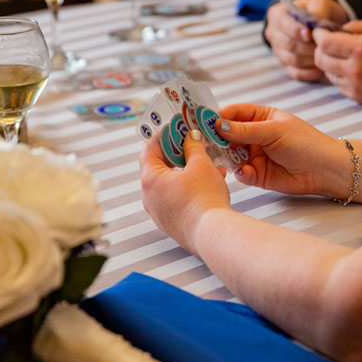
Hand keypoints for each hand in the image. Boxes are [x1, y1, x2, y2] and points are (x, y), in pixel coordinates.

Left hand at [139, 129, 229, 253]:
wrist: (213, 233)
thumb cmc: (204, 199)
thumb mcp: (201, 165)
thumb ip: (194, 147)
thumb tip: (190, 138)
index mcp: (150, 180)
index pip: (148, 150)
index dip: (162, 136)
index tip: (174, 128)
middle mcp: (149, 198)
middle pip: (159, 168)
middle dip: (177, 154)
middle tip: (191, 144)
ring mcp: (160, 213)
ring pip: (171, 185)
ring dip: (187, 172)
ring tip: (207, 164)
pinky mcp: (172, 224)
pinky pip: (177, 200)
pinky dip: (189, 189)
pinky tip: (210, 184)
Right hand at [216, 103, 349, 197]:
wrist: (325, 170)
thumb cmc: (306, 143)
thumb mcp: (274, 131)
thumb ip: (245, 130)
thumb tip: (219, 124)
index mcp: (260, 118)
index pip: (232, 113)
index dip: (217, 117)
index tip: (201, 121)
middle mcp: (254, 136)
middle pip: (227, 135)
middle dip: (216, 139)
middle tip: (205, 144)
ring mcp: (255, 155)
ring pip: (231, 155)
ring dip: (227, 158)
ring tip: (225, 159)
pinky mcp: (258, 174)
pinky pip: (241, 173)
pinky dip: (241, 173)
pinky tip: (247, 172)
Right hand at [264, 0, 347, 81]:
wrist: (320, 22)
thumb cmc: (319, 10)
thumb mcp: (320, 3)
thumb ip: (318, 9)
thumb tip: (314, 25)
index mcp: (277, 15)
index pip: (283, 25)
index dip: (296, 31)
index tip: (310, 34)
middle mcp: (274, 34)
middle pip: (289, 45)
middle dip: (309, 46)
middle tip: (324, 45)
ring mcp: (279, 51)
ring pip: (294, 60)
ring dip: (312, 59)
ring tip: (326, 54)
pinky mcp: (287, 66)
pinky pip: (297, 74)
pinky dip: (311, 72)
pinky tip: (322, 67)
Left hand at [313, 20, 361, 108]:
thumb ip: (357, 25)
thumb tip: (337, 29)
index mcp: (361, 49)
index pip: (324, 42)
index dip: (319, 34)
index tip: (322, 31)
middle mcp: (355, 69)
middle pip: (320, 59)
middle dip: (321, 49)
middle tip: (330, 43)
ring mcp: (356, 86)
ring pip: (327, 73)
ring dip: (330, 63)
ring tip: (345, 57)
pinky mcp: (359, 97)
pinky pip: (338, 85)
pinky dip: (340, 76)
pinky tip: (353, 69)